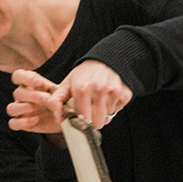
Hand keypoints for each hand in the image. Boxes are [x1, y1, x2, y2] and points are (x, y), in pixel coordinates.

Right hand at [7, 68, 63, 133]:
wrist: (66, 116)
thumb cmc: (62, 101)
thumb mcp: (62, 92)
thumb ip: (56, 92)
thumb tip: (51, 99)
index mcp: (29, 84)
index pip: (18, 76)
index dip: (25, 78)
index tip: (38, 82)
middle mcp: (22, 97)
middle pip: (17, 93)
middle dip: (32, 96)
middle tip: (47, 99)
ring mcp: (20, 110)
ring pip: (11, 108)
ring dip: (24, 108)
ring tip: (37, 110)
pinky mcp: (21, 124)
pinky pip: (13, 123)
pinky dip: (23, 122)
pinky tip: (36, 119)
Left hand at [8, 62, 131, 132]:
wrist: (107, 58)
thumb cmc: (84, 74)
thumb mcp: (66, 84)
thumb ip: (56, 101)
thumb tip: (58, 120)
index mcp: (81, 89)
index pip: (82, 119)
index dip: (80, 120)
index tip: (79, 116)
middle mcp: (99, 89)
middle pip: (96, 123)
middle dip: (92, 120)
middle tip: (90, 110)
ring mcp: (114, 91)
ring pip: (107, 117)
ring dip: (103, 113)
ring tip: (99, 100)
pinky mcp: (125, 92)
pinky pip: (118, 110)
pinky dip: (114, 107)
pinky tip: (109, 96)